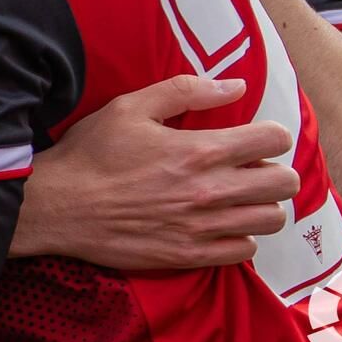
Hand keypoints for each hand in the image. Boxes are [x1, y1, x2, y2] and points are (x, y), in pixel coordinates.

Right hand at [12, 76, 299, 268]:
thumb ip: (186, 90)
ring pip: (271, 220)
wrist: (57, 206)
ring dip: (261, 205)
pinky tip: (219, 224)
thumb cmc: (91, 153)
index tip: (255, 138)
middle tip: (250, 169)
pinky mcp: (189, 255)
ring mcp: (202, 227)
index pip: (274, 140)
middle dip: (274, 171)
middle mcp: (209, 190)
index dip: (271, 135)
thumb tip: (235, 86)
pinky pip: (244, 251)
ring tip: (238, 198)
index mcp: (199, 149)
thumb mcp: (131, 107)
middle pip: (284, 184)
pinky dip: (240, 237)